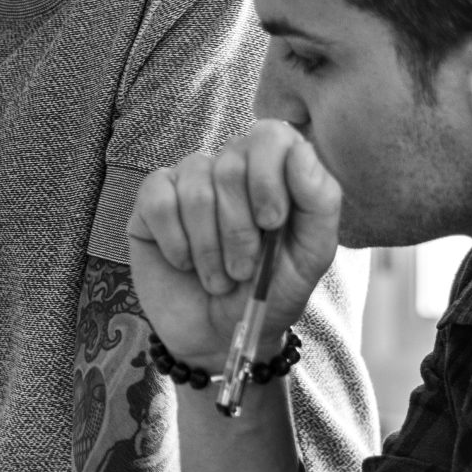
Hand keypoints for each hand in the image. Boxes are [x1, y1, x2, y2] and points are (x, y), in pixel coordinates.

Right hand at [125, 119, 340, 370]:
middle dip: (238, 228)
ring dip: (208, 245)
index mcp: (274, 172)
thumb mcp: (311, 255)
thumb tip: (300, 150)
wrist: (222, 335)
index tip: (271, 223)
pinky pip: (158, 199)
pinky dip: (175, 240)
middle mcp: (230, 168)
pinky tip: (184, 262)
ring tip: (217, 278)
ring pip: (195, 186)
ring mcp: (188, 182)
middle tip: (244, 269)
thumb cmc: (271, 293)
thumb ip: (320, 201)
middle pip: (230, 165)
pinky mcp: (152, 201)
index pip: (270, 135)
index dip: (268, 176)